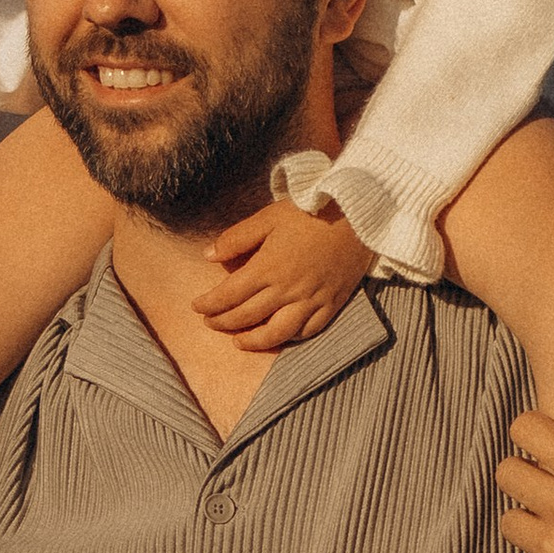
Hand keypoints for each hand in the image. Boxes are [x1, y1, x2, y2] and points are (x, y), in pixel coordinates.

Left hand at [192, 197, 374, 351]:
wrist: (357, 214)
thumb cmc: (310, 211)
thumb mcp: (268, 217)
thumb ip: (237, 238)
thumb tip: (208, 256)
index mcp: (267, 268)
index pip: (229, 296)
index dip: (209, 305)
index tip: (196, 307)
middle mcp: (287, 290)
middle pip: (247, 317)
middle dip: (223, 322)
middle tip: (210, 322)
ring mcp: (311, 300)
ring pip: (277, 333)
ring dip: (253, 341)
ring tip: (239, 341)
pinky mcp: (332, 303)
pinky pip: (309, 330)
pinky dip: (291, 338)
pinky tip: (280, 336)